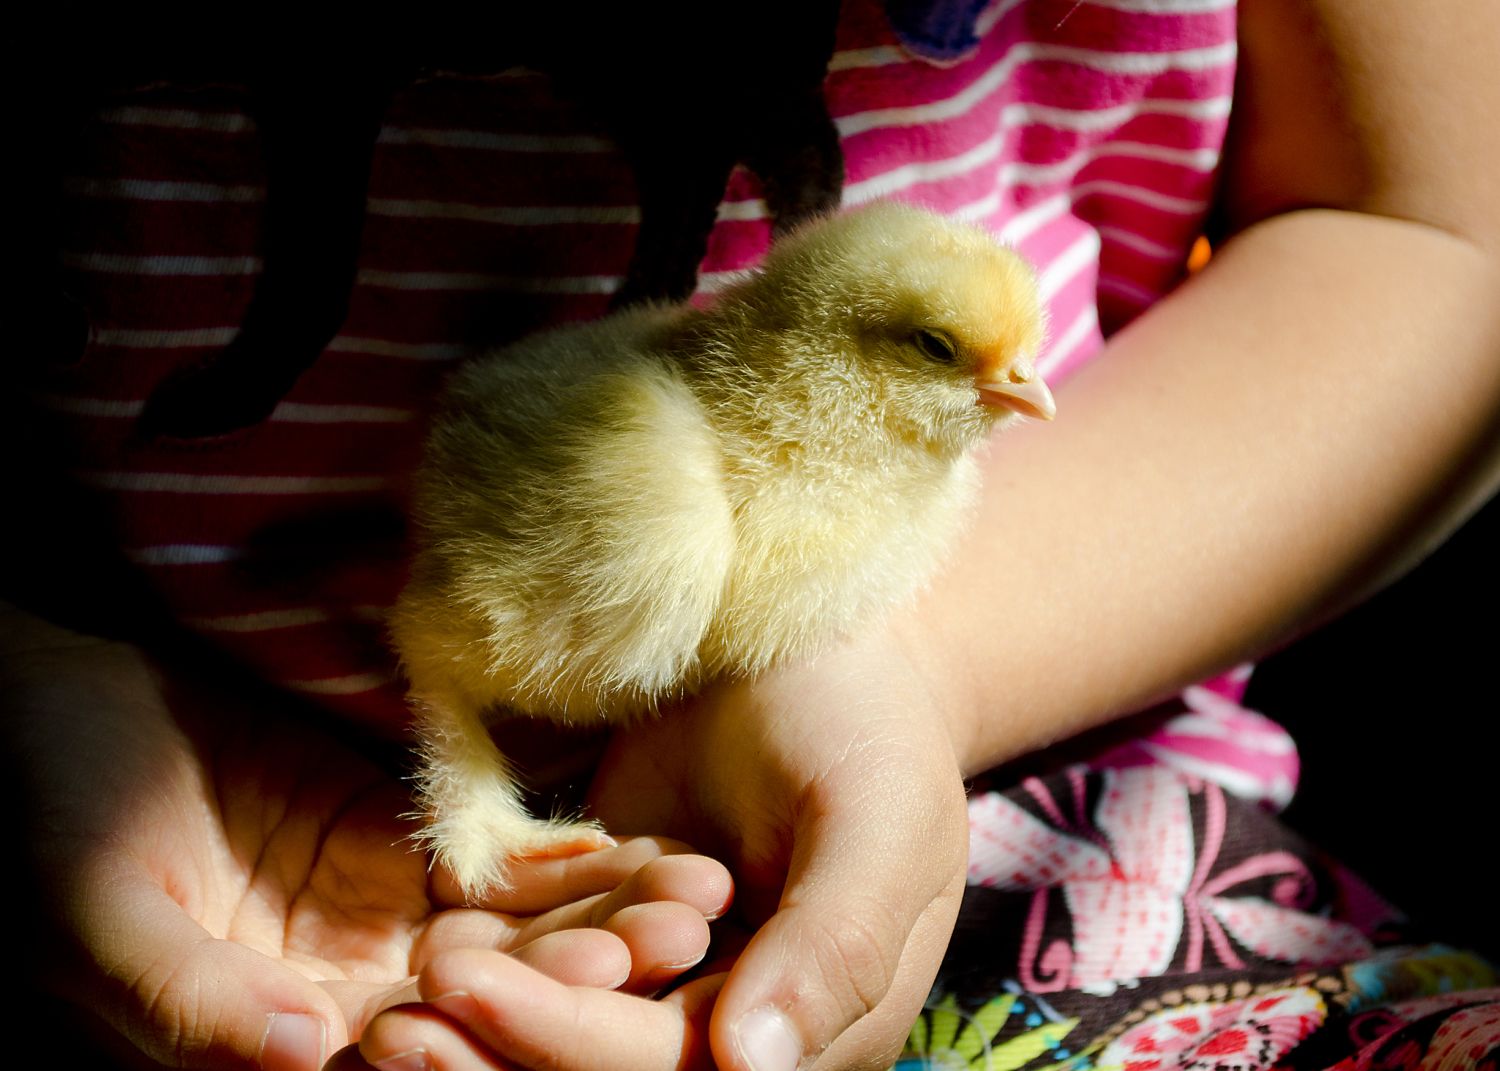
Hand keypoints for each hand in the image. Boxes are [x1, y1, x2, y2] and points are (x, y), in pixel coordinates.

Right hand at [9, 619, 730, 1070]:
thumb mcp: (98, 913)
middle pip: (483, 1006)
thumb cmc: (40, 811)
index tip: (598, 995)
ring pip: (508, 939)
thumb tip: (308, 1056)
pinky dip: (564, 858)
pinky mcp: (393, 846)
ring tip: (692, 894)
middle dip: (582, 977)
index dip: (500, 1038)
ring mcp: (374, 923)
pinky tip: (643, 845)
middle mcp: (339, 997)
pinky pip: (491, 864)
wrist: (50, 699)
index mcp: (271, 1039)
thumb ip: (195, 997)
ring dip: (600, 918)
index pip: (406, 1062)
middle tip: (682, 939)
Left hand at [359, 624, 969, 1070]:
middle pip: (607, 1065)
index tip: (475, 994)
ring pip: (566, 1027)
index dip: (571, 1041)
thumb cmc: (868, 723)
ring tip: (384, 1011)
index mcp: (819, 1028)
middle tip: (392, 1030)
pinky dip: (489, 960)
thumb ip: (832, 947)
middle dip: (503, 1048)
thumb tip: (752, 1066)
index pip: (678, 1066)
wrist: (823, 641)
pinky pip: (550, 957)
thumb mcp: (877, 823)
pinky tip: (424, 946)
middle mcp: (738, 1018)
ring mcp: (675, 972)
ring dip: (476, 1026)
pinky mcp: (622, 915)